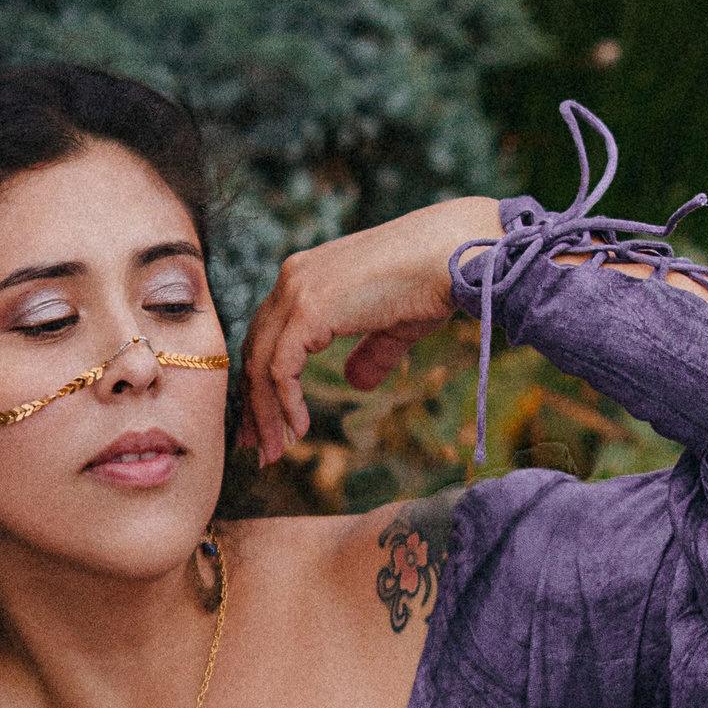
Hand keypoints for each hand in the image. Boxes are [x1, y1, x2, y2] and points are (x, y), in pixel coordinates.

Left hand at [239, 198, 505, 466]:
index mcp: (308, 276)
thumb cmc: (434, 281)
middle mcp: (293, 279)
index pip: (269, 333)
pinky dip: (284, 404)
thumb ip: (371, 352)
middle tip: (256, 445)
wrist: (454, 255)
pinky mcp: (309, 311)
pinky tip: (298, 430)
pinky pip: (281, 369)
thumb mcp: (394, 325)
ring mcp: (297, 292)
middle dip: (253, 402)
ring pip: (261, 364)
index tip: (266, 421)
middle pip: (255, 349)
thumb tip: (355, 382)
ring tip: (273, 453)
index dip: (263, 379)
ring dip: (265, 413)